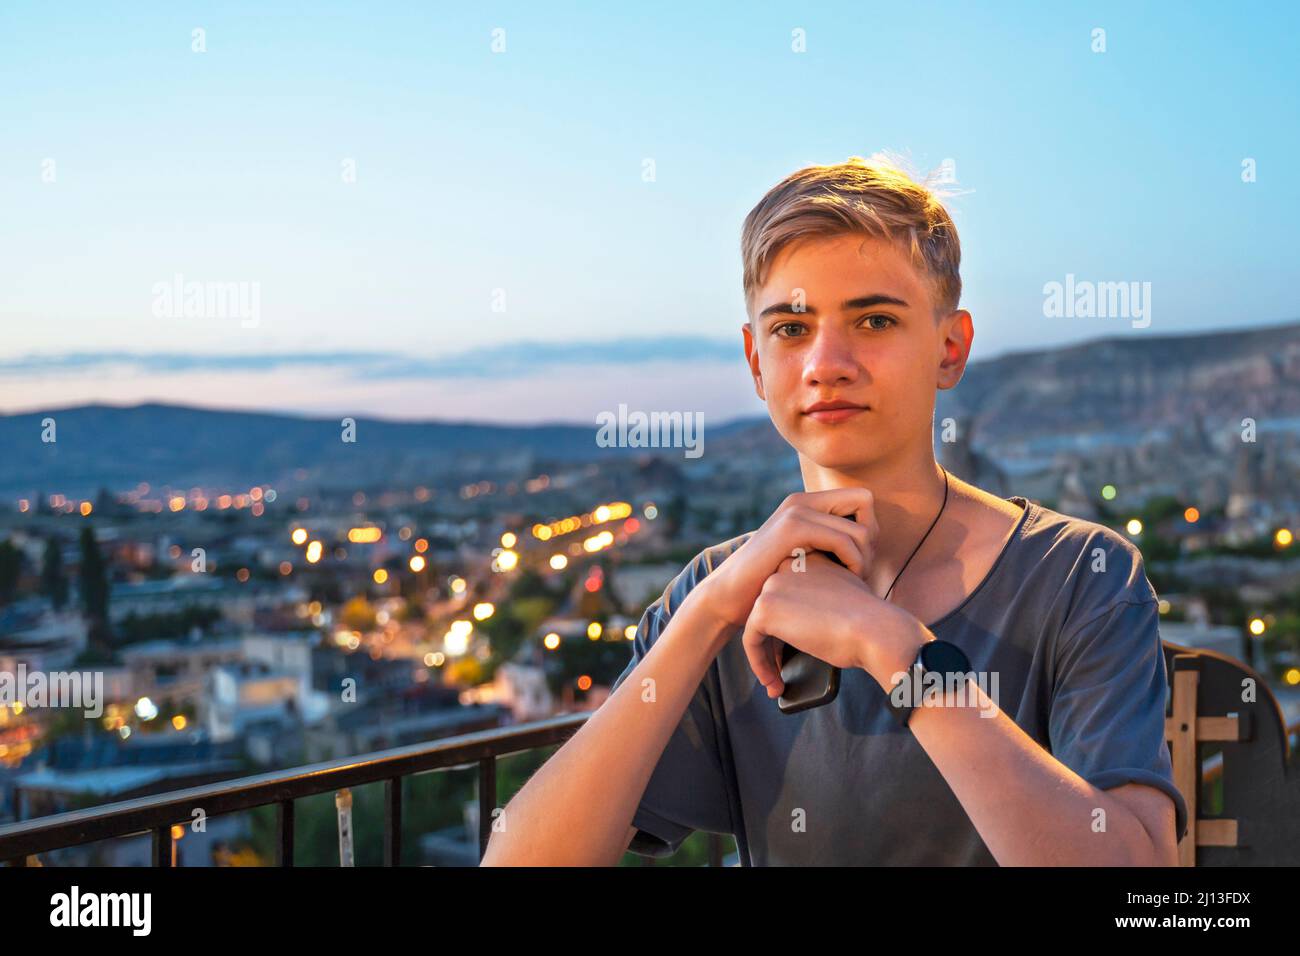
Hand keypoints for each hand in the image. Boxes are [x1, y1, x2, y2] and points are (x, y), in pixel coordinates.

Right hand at [694, 488, 878, 630]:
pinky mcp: (792, 529)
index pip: (861, 498)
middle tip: (859, 570)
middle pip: (865, 501)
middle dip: (871, 539)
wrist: (728, 596)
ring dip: (865, 558)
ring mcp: (796, 511)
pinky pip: (844, 540)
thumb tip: (868, 546)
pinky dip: (854, 563)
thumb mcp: (802, 557)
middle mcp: (801, 500)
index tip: (857, 559)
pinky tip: (844, 581)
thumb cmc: (770, 584)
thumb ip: (826, 545)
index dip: (869, 527)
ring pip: (860, 526)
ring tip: (852, 580)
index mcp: (805, 504)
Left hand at [740, 552, 926, 697]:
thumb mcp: (845, 596)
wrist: (874, 630)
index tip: (792, 653)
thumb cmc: (868, 622)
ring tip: (777, 683)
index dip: (787, 626)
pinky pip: (751, 640)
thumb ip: (822, 597)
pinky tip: (774, 683)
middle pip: (770, 611)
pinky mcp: (764, 608)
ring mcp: (773, 585)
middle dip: (772, 644)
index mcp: (808, 560)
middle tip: (782, 671)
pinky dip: (759, 664)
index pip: (786, 595)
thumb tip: (809, 619)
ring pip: (757, 627)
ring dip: (764, 657)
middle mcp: (787, 566)